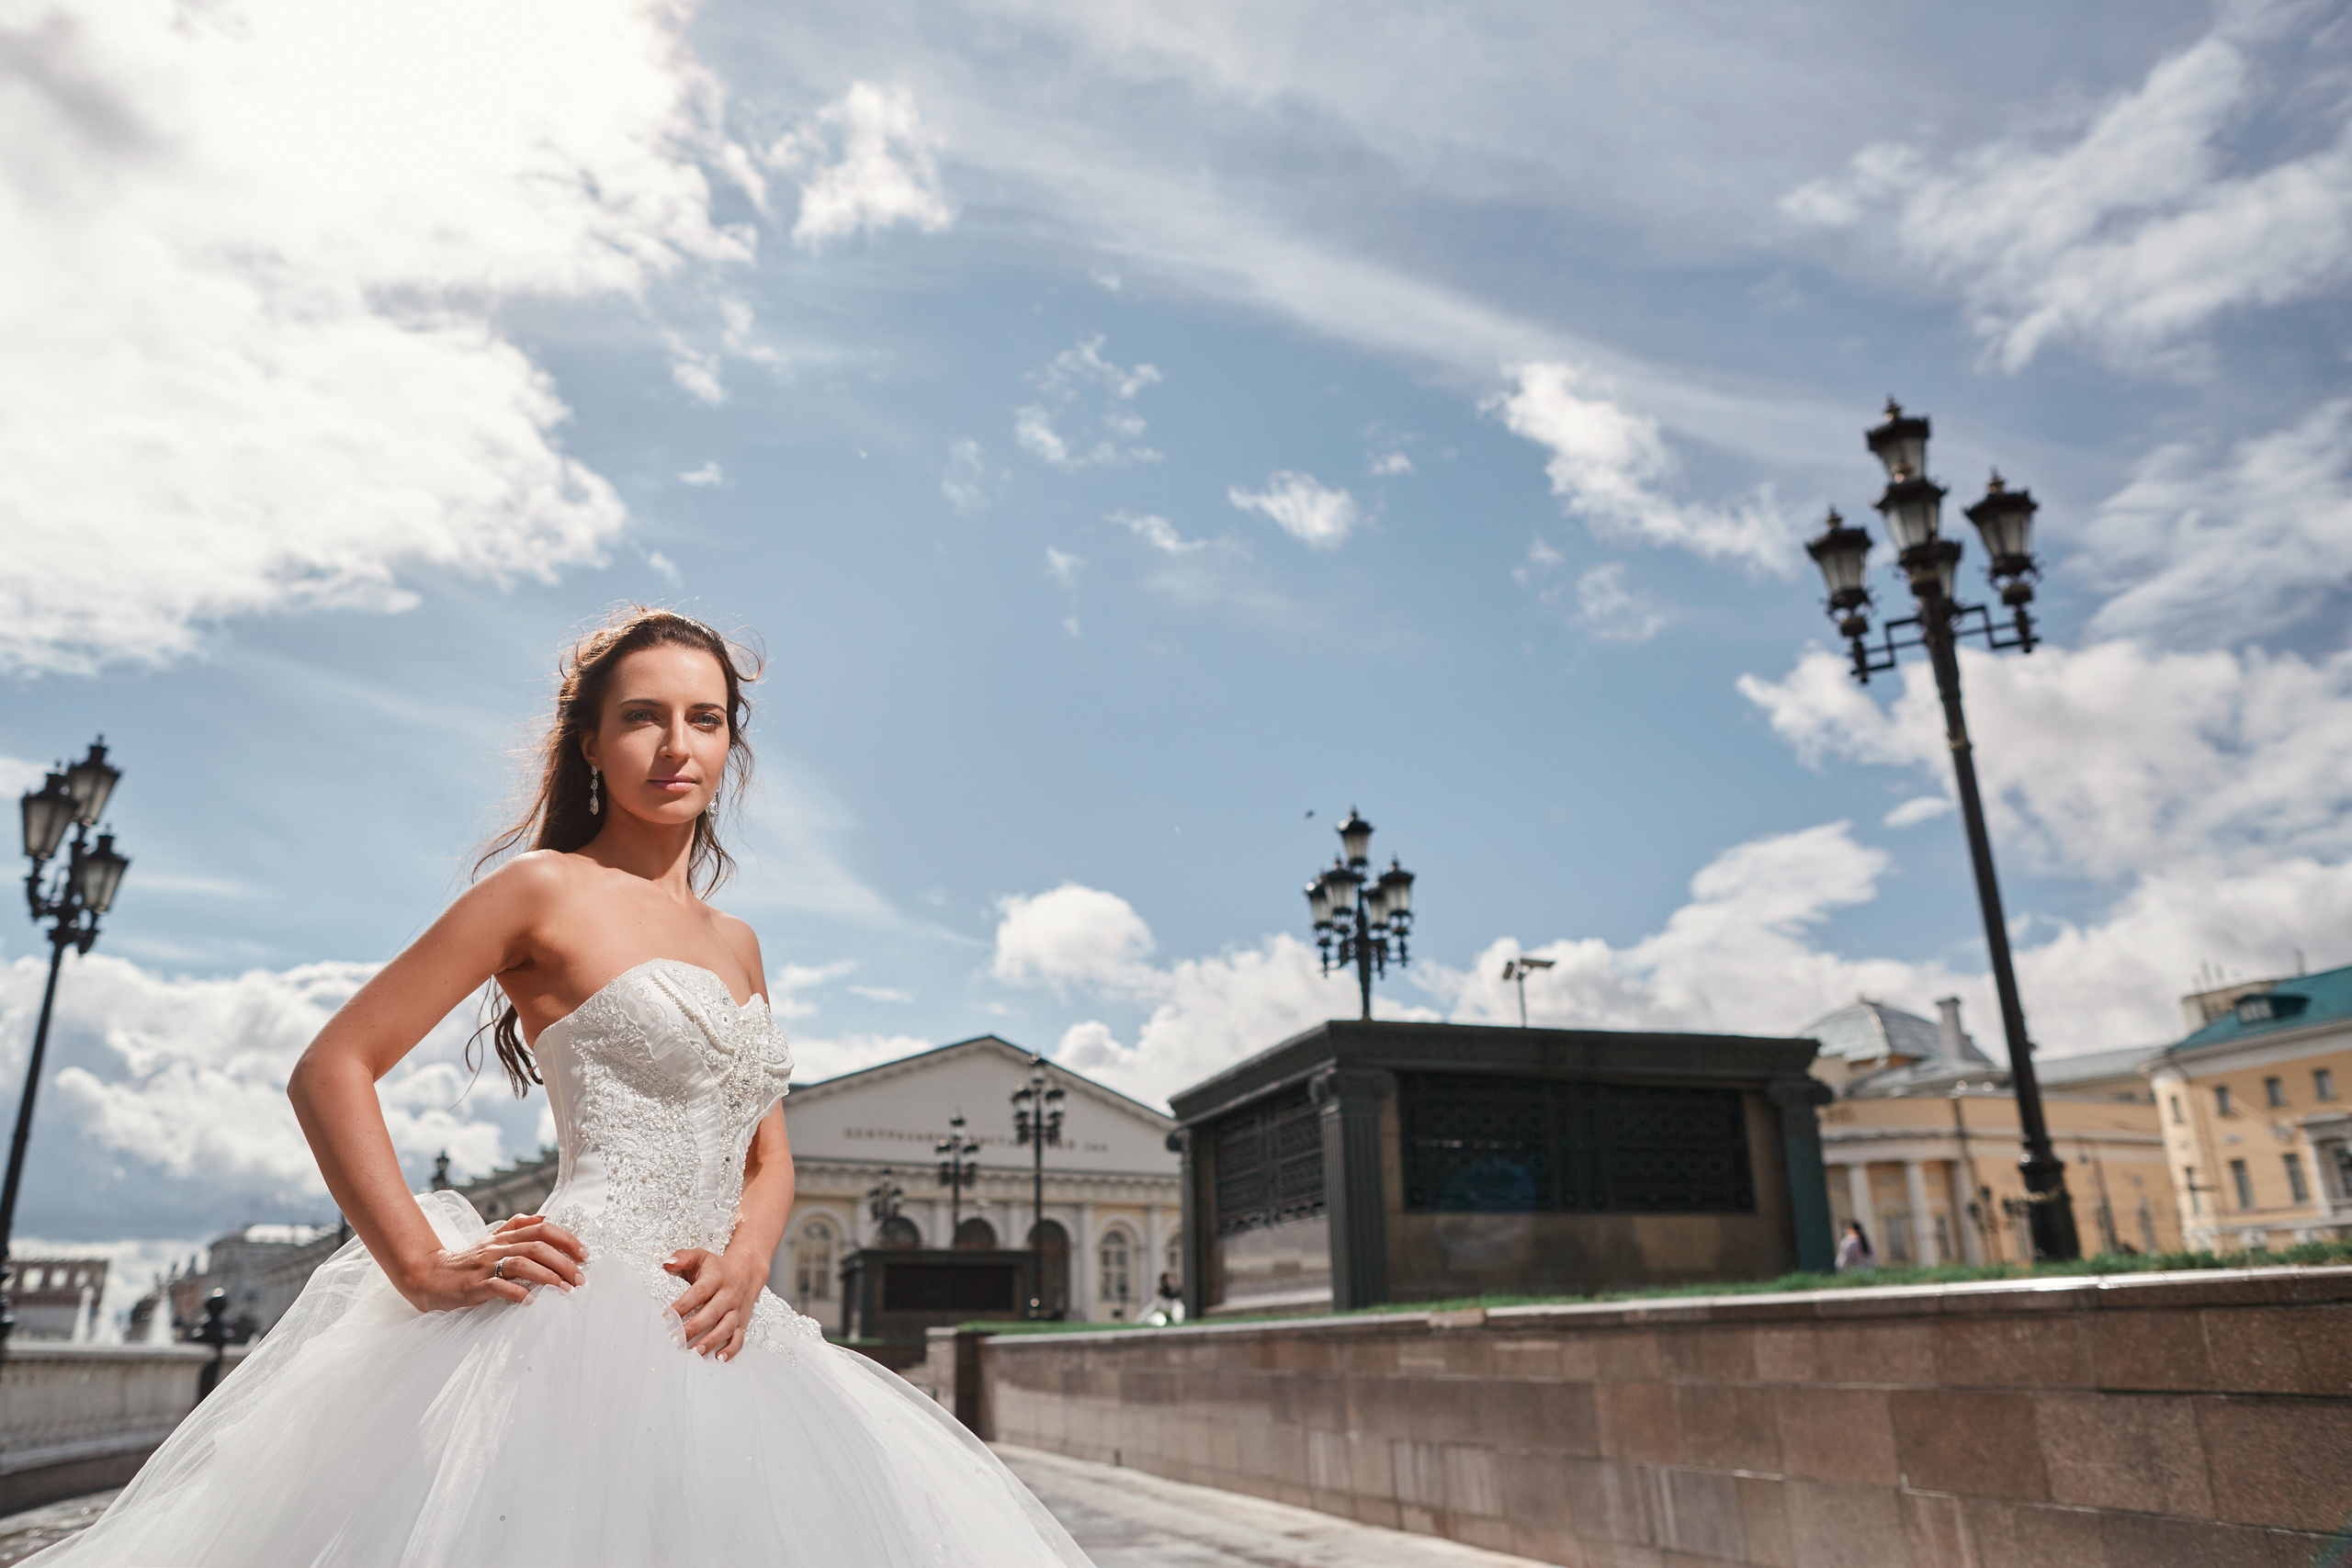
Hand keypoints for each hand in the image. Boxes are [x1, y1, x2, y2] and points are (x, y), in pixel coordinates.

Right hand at [394, 1214, 587, 1311]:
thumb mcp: (492, 1241)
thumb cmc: (466, 1262)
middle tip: (581, 1277)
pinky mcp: (473, 1286)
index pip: (541, 1228)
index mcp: (504, 1236)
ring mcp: (484, 1266)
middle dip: (563, 1261)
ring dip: (548, 1276)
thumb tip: (545, 1218)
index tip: (585, 1254)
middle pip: (536, 1246)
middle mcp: (496, 1247)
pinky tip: (532, 1301)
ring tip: (565, 1289)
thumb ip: (516, 1228)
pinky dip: (517, 1293)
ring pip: (521, 1263)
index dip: (566, 1238)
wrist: (428, 1276)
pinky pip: (498, 1287)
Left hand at [661, 1247, 763, 1360]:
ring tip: (694, 1352)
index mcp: (716, 1278)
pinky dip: (731, 1350)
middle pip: (712, 1312)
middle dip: (694, 1327)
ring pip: (726, 1327)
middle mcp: (728, 1295)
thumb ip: (682, 1257)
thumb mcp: (701, 1256)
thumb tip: (667, 1263)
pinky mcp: (742, 1322)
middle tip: (676, 1340)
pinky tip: (718, 1358)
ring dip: (711, 1341)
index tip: (665, 1317)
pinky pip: (739, 1338)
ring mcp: (736, 1310)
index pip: (698, 1293)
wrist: (747, 1271)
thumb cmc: (717, 1267)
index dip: (682, 1305)